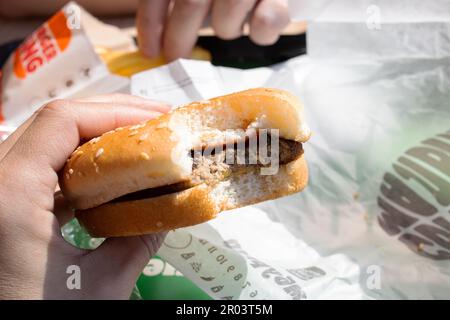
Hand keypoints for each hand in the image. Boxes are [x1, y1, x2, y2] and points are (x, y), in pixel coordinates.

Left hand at [0, 94, 169, 298]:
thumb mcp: (101, 287)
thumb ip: (141, 240)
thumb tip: (175, 204)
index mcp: (11, 195)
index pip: (62, 121)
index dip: (117, 112)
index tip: (160, 122)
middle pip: (53, 123)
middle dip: (112, 118)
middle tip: (159, 125)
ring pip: (45, 142)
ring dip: (96, 138)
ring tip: (140, 143)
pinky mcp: (3, 205)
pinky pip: (40, 168)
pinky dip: (78, 163)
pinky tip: (108, 175)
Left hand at [137, 0, 289, 60]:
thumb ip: (184, 1)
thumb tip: (157, 40)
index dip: (152, 22)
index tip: (150, 51)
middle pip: (192, 4)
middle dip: (180, 38)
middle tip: (177, 57)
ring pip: (226, 19)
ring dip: (225, 29)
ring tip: (231, 23)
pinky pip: (265, 23)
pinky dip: (260, 33)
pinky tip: (259, 28)